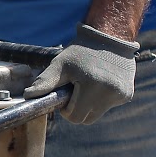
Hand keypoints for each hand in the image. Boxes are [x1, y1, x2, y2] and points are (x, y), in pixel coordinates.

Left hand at [23, 23, 137, 124]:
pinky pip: (108, 106)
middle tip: (76, 90)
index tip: (67, 94)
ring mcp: (121, 95)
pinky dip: (101, 99)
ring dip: (89, 105)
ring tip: (88, 85)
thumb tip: (28, 96)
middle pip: (86, 120)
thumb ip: (45, 82)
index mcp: (92, 87)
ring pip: (97, 114)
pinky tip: (101, 82)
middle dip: (77, 109)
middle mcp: (109, 93)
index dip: (67, 109)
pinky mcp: (127, 94)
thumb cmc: (82, 51)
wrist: (111, 36)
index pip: (75, 117)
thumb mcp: (61, 64)